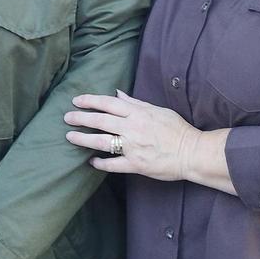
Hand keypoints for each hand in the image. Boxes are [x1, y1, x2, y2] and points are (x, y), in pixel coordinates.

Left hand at [64, 90, 195, 179]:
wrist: (193, 152)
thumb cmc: (177, 129)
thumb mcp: (157, 110)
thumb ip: (135, 103)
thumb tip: (117, 93)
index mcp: (138, 113)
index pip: (108, 103)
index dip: (90, 101)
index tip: (76, 101)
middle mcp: (132, 128)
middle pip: (100, 121)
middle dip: (81, 118)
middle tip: (66, 117)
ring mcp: (133, 147)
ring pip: (102, 142)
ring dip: (83, 139)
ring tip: (70, 137)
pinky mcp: (136, 165)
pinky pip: (113, 164)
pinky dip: (100, 163)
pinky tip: (91, 161)